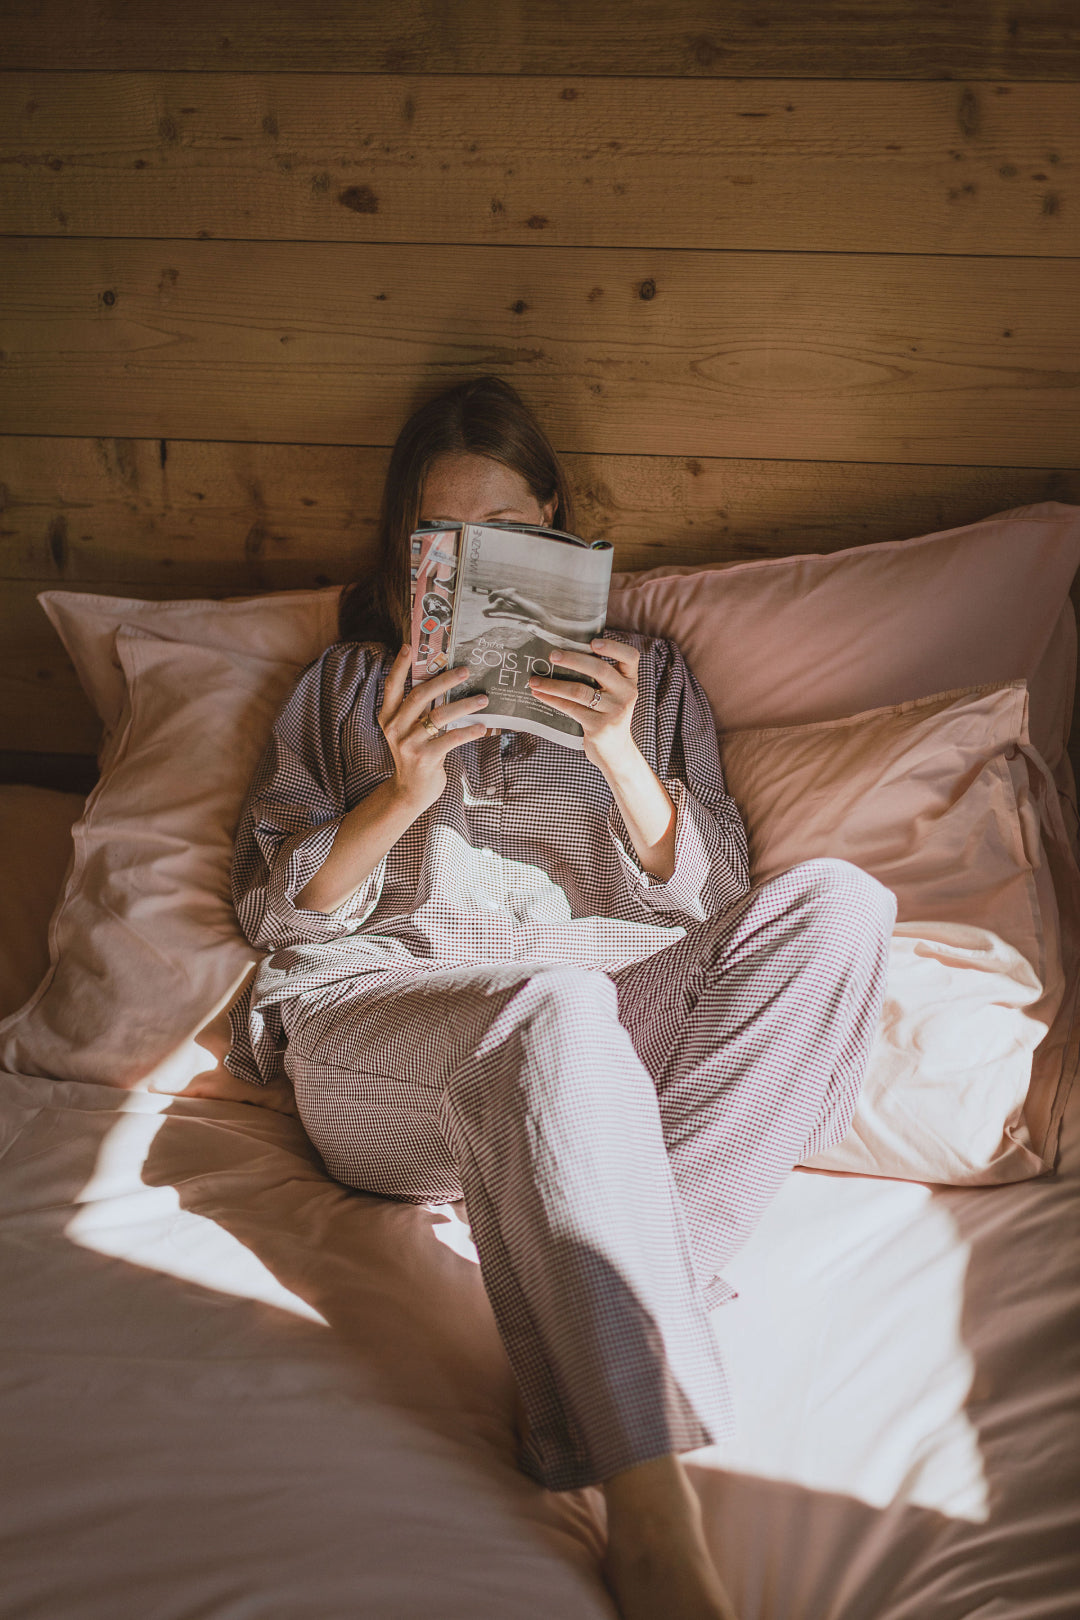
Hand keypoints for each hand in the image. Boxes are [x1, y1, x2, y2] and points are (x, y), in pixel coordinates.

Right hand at [378, 645, 488, 812]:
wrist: (410, 791)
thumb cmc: (415, 753)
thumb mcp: (408, 730)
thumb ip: (417, 709)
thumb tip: (442, 681)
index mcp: (388, 716)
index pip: (392, 685)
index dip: (400, 665)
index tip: (410, 646)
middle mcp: (395, 727)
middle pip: (418, 696)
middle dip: (444, 680)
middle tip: (465, 671)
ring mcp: (408, 744)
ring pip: (438, 717)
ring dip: (464, 705)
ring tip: (484, 698)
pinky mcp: (425, 758)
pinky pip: (450, 739)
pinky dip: (468, 732)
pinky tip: (483, 727)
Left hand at [528, 637, 639, 773]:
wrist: (615, 752)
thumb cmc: (608, 715)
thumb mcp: (613, 694)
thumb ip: (601, 676)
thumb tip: (564, 652)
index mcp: (630, 681)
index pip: (630, 657)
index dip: (613, 646)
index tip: (592, 642)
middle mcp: (626, 694)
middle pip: (600, 669)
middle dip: (573, 660)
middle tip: (552, 655)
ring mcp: (614, 711)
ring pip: (580, 691)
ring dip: (553, 684)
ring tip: (534, 680)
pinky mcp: (599, 727)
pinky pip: (571, 708)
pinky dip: (552, 700)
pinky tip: (539, 695)